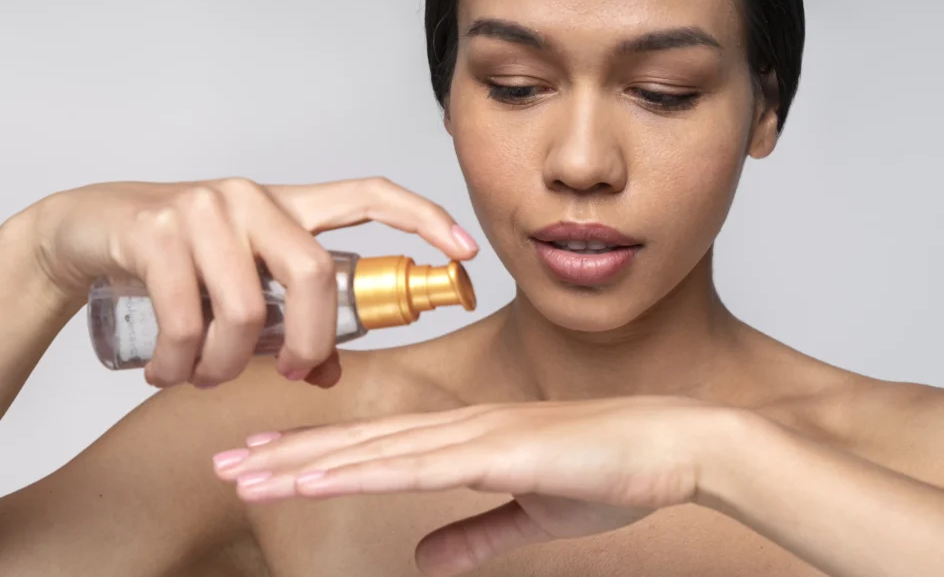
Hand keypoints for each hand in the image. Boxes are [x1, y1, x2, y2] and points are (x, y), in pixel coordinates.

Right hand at [28, 177, 477, 387]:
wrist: (91, 227)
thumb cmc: (183, 258)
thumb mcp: (245, 283)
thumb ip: (291, 318)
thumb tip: (332, 370)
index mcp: (290, 205)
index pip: (370, 194)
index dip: (423, 219)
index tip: (465, 251)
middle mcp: (254, 198)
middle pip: (313, 276)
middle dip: (311, 344)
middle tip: (292, 375)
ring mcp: (205, 209)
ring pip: (244, 310)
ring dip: (227, 366)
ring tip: (204, 376)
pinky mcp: (157, 231)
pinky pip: (184, 320)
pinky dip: (181, 364)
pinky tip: (169, 372)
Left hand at [213, 397, 730, 575]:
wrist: (672, 444)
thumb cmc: (612, 473)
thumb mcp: (532, 516)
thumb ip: (477, 535)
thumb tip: (427, 559)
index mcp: (468, 440)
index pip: (377, 447)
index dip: (318, 455)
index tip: (266, 464)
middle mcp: (461, 428)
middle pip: (359, 442)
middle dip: (289, 455)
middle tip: (226, 463)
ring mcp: (479, 434)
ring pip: (375, 449)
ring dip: (308, 462)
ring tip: (248, 474)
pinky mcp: (501, 450)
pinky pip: (421, 465)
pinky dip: (364, 469)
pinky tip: (321, 478)